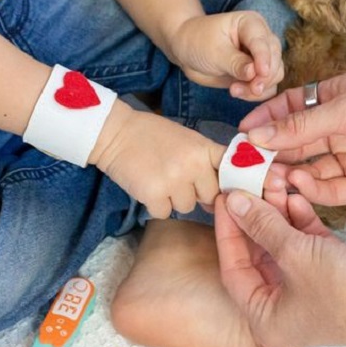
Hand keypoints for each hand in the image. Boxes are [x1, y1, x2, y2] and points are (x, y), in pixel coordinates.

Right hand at [90, 101, 223, 218]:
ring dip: (173, 199)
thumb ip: (207, 160)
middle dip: (195, 192)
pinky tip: (147, 186)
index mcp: (203, 148)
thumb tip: (219, 196)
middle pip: (209, 196)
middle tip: (175, 177)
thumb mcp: (188, 139)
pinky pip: (164, 213)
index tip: (220, 186)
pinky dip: (155, 205)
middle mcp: (193, 165)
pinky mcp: (154, 194)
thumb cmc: (152, 135)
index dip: (226, 183)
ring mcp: (174, 180)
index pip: (229, 173)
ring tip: (159, 178)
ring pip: (187, 206)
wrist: (116, 133)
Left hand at [169, 11, 282, 100]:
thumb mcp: (214, 52)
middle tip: (244, 88)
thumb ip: (235, 63)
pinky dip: (257, 94)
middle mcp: (261, 38)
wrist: (187, 51)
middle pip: (275, 59)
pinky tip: (238, 93)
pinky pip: (267, 87)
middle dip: (262, 77)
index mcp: (251, 23)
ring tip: (234, 91)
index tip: (261, 73)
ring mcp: (261, 56)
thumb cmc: (198, 42)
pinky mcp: (256, 73)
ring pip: (274, 75)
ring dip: (258, 87)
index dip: (264, 59)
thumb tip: (254, 73)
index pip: (263, 42)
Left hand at [214, 190, 345, 346]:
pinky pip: (304, 240)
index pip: (232, 267)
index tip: (224, 198)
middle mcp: (282, 303)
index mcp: (265, 315)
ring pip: (281, 242)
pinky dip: (299, 219)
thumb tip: (234, 201)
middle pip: (256, 252)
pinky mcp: (328, 268)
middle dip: (254, 216)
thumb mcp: (294, 254)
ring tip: (274, 181)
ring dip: (277, 212)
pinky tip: (295, 196)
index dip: (227, 231)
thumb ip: (261, 225)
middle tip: (247, 184)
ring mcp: (306, 284)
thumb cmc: (345, 292)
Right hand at [238, 71, 345, 205]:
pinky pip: (330, 189)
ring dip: (287, 172)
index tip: (241, 134)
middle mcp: (338, 129)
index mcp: (333, 100)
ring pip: (309, 168)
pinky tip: (297, 183)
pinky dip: (311, 188)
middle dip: (271, 152)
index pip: (289, 110)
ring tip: (267, 177)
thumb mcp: (345, 108)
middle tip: (246, 163)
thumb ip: (299, 126)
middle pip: (295, 143)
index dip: (265, 120)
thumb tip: (256, 134)